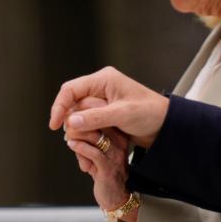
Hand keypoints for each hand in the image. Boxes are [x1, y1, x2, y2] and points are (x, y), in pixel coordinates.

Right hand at [49, 67, 168, 146]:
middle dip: (71, 120)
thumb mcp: (123, 114)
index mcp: (104, 79)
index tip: (54, 125)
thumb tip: (70, 120)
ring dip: (79, 128)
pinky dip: (86, 131)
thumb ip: (97, 117)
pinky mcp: (105, 113)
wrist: (166, 125)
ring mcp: (102, 101)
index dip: (59, 106)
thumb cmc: (151, 113)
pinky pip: (88, 121)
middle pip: (73, 103)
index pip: (71, 89)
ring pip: (79, 114)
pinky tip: (90, 142)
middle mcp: (101, 87)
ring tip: (86, 141)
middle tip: (73, 138)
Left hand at [64, 98, 136, 221]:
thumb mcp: (96, 148)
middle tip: (66, 127)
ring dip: (76, 134)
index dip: (83, 110)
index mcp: (118, 133)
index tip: (71, 115)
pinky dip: (79, 147)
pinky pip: (92, 152)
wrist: (115, 195)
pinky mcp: (108, 167)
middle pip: (98, 121)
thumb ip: (86, 135)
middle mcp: (119, 141)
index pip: (103, 112)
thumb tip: (68, 120)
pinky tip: (71, 145)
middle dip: (77, 122)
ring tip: (68, 137)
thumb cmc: (103, 170)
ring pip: (93, 135)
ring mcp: (115, 154)